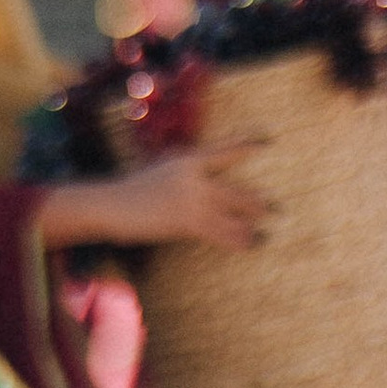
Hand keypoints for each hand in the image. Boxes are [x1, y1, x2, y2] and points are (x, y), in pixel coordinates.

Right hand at [38, 149, 265, 251]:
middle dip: (256, 202)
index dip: (246, 146)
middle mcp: (196, 177)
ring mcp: (193, 199)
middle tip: (276, 208)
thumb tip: (196, 189)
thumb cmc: (128, 191)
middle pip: (234, 190)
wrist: (110, 205)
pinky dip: (237, 239)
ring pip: (232, 212)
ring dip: (250, 223)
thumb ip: (180, 178)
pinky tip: (250, 244)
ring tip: (266, 233)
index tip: (266, 143)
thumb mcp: (156, 173)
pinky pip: (220, 232)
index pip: (223, 152)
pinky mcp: (188, 221)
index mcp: (187, 160)